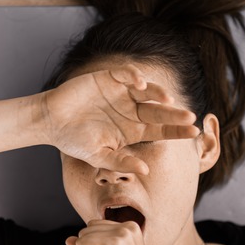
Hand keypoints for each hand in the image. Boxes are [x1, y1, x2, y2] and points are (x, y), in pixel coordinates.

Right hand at [42, 64, 197, 173]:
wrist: (51, 121)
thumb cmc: (74, 141)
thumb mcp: (98, 156)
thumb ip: (121, 162)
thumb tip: (145, 171)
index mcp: (133, 129)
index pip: (161, 130)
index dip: (177, 131)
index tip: (193, 133)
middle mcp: (132, 110)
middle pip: (158, 111)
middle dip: (174, 114)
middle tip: (190, 117)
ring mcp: (122, 93)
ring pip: (147, 91)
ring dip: (158, 94)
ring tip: (168, 101)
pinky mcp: (109, 78)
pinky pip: (127, 74)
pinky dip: (134, 76)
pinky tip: (140, 84)